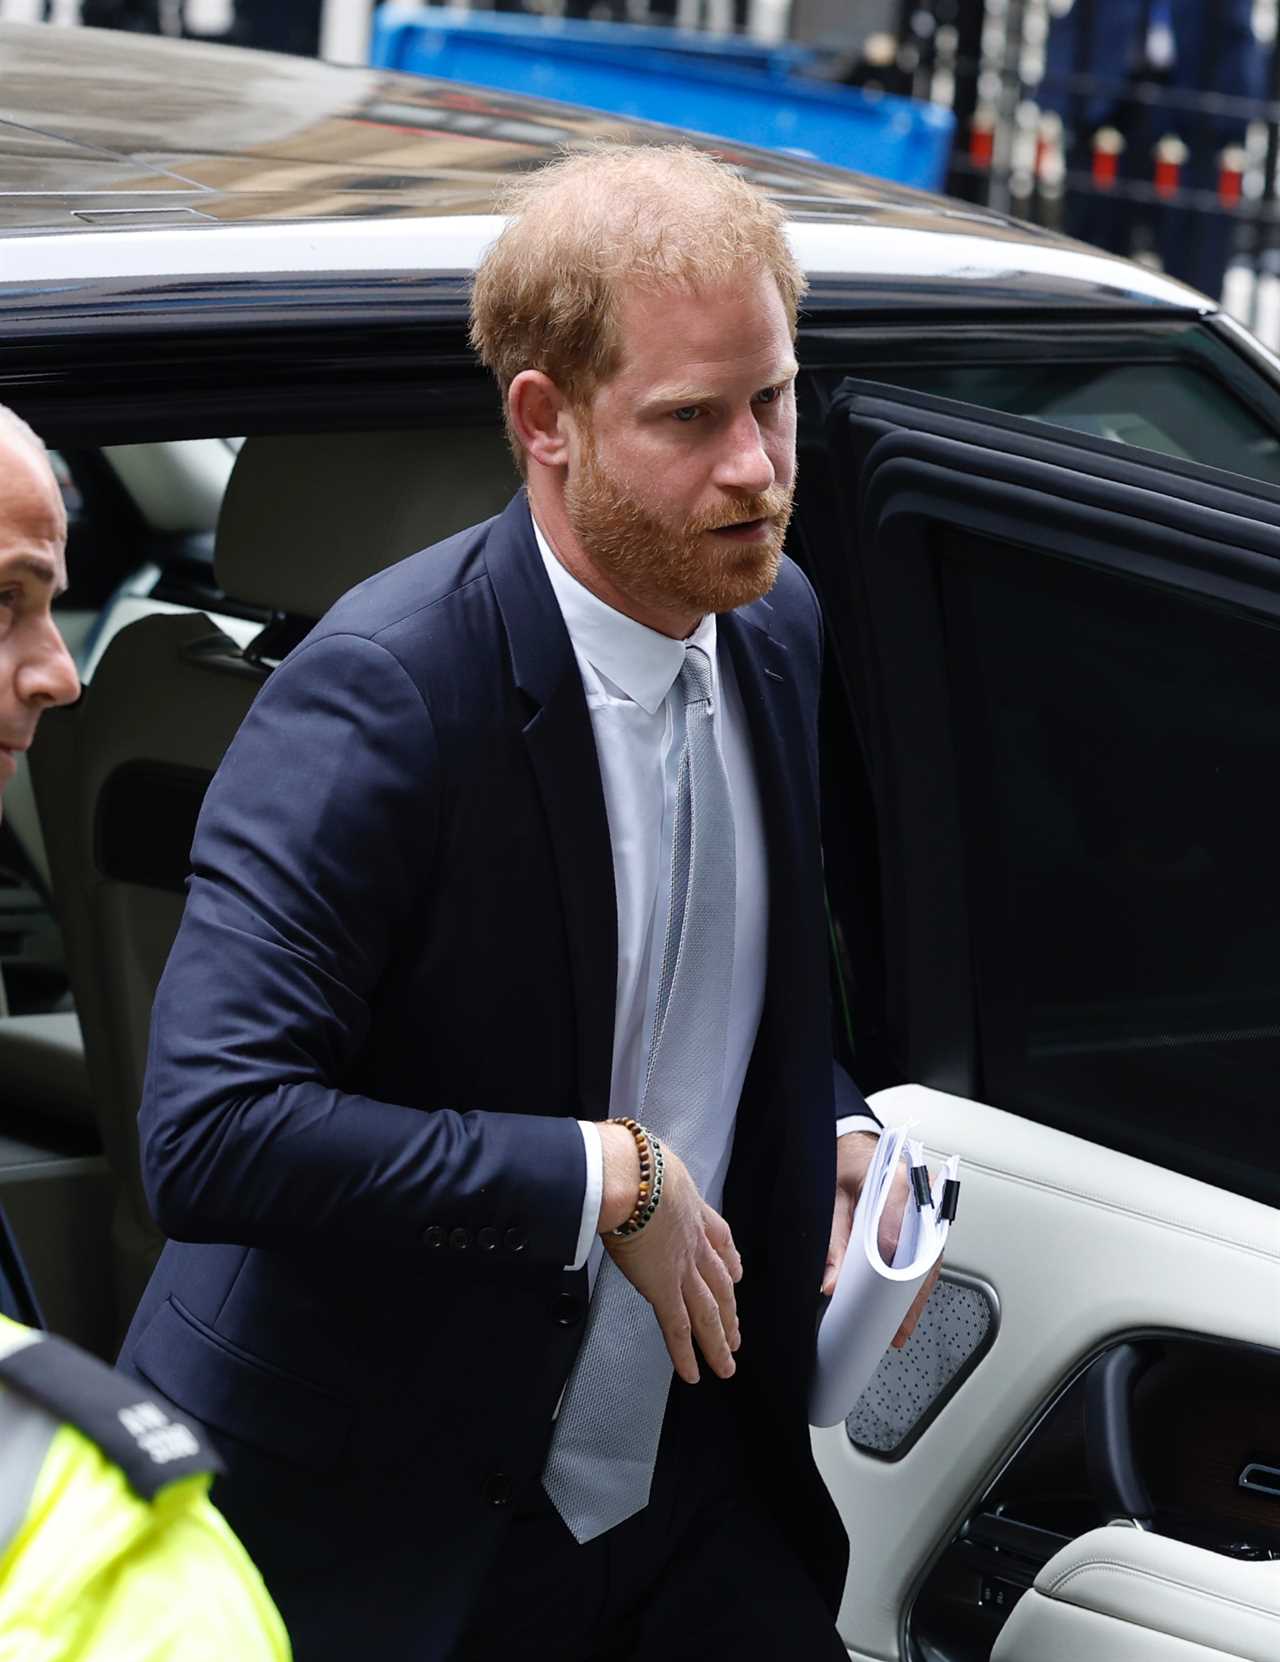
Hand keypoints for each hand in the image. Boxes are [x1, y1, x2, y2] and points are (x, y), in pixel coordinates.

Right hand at [598, 1129, 741, 1384]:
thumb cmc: (636, 1162)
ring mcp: (683, 1270)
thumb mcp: (654, 1159)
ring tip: (727, 1364)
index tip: (736, 1272)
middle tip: (738, 1335)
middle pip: (720, 1285)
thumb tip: (637, 1159)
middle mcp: (695, 1244)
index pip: (719, 1239)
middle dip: (730, 1311)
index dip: (729, 1259)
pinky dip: (687, 1355)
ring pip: (708, 1314)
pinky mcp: (663, 1290)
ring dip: (719, 1341)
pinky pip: (678, 1329)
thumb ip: (652, 1169)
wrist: (632, 1178)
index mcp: (693, 1210)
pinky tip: (694, 1375)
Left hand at [823, 1130, 941, 1348]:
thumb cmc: (845, 1165)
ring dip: (915, 1295)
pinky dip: (916, 1282)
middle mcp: (920, 1197)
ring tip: (902, 1326)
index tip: (877, 1300)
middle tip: (897, 1328)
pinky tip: (907, 1305)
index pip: (896, 1235)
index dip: (887, 1273)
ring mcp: (927, 1210)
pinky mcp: (925, 1222)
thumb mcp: (831, 1197)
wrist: (856, 1145)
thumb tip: (833, 1282)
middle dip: (909, 1296)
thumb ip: (834, 1240)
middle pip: (920, 1255)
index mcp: (898, 1182)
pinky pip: (925, 1257)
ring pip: (928, 1261)